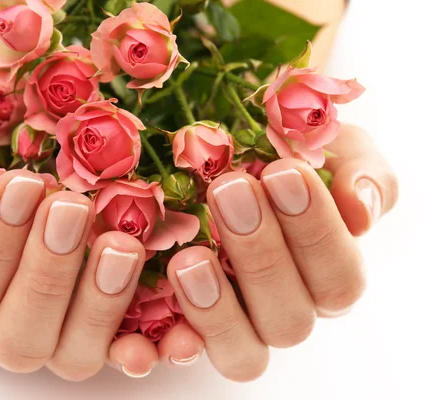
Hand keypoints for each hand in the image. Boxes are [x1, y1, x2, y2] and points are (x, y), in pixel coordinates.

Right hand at [0, 144, 204, 380]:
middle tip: (70, 208)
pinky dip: (156, 346)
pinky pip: (134, 354)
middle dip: (46, 272)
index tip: (21, 184)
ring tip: (121, 246)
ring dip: (99, 304)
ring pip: (76, 354)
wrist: (40, 170)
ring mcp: (66, 337)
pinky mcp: (117, 334)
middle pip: (20, 337)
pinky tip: (179, 330)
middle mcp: (11, 328)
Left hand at [161, 124, 397, 380]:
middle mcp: (282, 309)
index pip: (338, 278)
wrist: (217, 155)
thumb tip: (360, 211)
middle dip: (261, 255)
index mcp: (324, 276)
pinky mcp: (180, 330)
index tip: (283, 172)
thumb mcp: (327, 149)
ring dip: (217, 308)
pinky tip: (148, 318)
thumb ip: (359, 172)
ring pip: (242, 351)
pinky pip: (176, 354)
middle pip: (289, 319)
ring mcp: (233, 326)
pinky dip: (161, 345)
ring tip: (189, 257)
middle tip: (228, 191)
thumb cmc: (279, 156)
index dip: (315, 232)